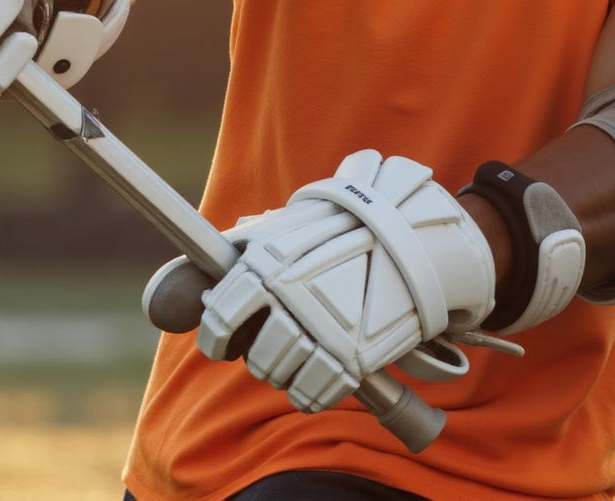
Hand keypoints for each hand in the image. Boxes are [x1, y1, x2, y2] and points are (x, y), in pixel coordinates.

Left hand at [191, 150, 496, 412]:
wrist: (415, 236)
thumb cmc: (348, 225)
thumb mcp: (294, 220)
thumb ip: (251, 242)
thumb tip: (199, 268)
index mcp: (269, 262)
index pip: (222, 315)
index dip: (217, 336)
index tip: (221, 342)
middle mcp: (291, 297)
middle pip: (256, 355)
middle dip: (260, 354)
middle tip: (273, 344)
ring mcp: (323, 329)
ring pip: (280, 376)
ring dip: (285, 372)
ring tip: (300, 356)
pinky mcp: (354, 358)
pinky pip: (313, 394)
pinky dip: (310, 393)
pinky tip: (315, 379)